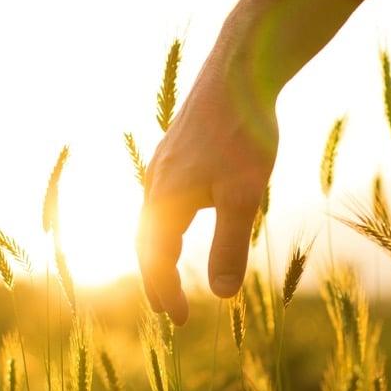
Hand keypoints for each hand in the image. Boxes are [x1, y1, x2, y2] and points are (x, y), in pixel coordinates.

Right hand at [136, 32, 277, 324]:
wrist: (240, 67)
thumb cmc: (242, 131)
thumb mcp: (243, 195)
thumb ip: (229, 245)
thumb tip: (223, 296)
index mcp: (165, 199)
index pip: (156, 260)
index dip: (166, 293)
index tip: (179, 323)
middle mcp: (157, 181)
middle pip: (146, 241)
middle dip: (156, 277)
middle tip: (169, 308)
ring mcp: (166, 161)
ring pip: (153, 216)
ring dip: (160, 249)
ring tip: (172, 269)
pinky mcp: (180, 145)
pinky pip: (164, 195)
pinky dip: (169, 221)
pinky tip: (185, 214)